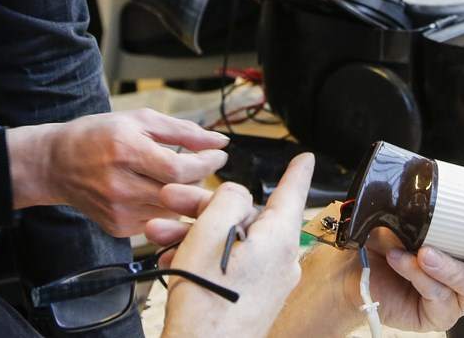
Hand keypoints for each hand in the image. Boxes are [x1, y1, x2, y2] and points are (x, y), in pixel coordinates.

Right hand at [7, 109, 227, 235]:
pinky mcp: (117, 227)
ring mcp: (117, 211)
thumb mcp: (139, 120)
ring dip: (184, 194)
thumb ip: (183, 131)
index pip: (180, 169)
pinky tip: (156, 190)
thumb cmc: (98, 135)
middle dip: (199, 178)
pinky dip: (165, 206)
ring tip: (177, 176)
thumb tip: (220, 141)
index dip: (207, 163)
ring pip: (172, 210)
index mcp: (126, 151)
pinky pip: (157, 220)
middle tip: (202, 164)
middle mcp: (120, 185)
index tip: (220, 154)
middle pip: (179, 192)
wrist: (56, 164)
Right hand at [156, 155, 313, 337]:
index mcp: (279, 239)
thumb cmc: (207, 304)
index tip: (305, 159)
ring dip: (195, 233)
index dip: (296, 172)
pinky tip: (173, 259)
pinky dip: (204, 258)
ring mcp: (268, 283)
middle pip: (246, 217)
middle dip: (204, 207)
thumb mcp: (210, 233)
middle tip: (170, 198)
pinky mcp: (253, 300)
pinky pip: (231, 266)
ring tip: (159, 233)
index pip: (291, 192)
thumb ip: (228, 200)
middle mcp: (281, 261)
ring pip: (232, 242)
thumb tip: (237, 196)